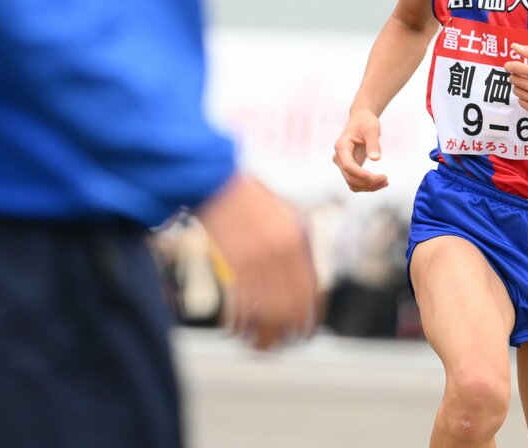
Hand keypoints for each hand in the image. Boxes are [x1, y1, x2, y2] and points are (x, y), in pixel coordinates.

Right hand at [197, 174, 315, 351]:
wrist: (214, 180)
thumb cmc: (247, 198)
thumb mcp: (282, 215)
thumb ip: (295, 246)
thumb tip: (306, 281)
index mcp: (297, 239)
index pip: (313, 290)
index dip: (310, 318)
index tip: (304, 334)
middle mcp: (282, 250)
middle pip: (291, 307)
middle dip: (285, 334)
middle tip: (277, 347)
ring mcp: (257, 256)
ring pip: (266, 312)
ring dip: (261, 335)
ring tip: (254, 346)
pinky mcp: (232, 261)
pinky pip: (241, 303)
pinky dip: (238, 322)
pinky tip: (233, 330)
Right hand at [332, 109, 387, 192]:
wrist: (361, 120)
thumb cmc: (365, 122)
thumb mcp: (372, 129)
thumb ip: (373, 143)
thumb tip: (376, 159)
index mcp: (342, 147)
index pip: (348, 166)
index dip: (362, 175)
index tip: (378, 178)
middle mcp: (339, 158)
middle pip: (350, 177)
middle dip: (368, 182)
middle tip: (386, 179)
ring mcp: (343, 164)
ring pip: (352, 183)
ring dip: (368, 187)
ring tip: (386, 182)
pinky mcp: (350, 168)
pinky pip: (356, 182)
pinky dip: (367, 186)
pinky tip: (381, 182)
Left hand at [504, 44, 527, 119]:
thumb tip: (515, 47)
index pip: (517, 68)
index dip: (509, 65)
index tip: (509, 65)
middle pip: (514, 80)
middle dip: (516, 75)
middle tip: (523, 74)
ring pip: (516, 91)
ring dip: (520, 86)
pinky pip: (521, 103)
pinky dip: (525, 97)